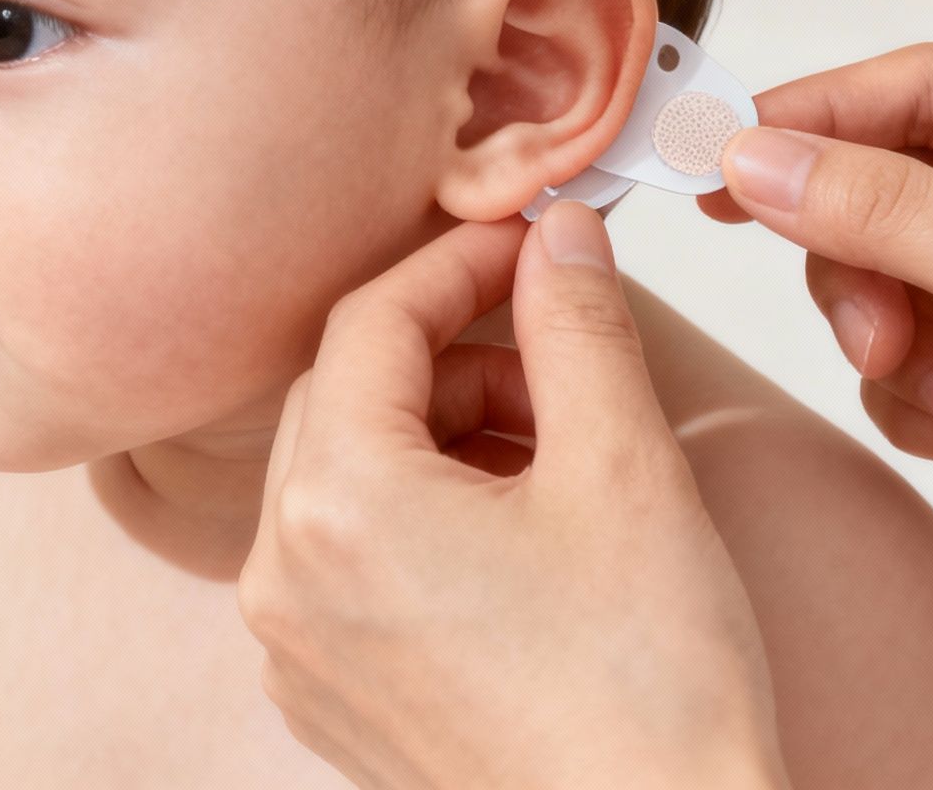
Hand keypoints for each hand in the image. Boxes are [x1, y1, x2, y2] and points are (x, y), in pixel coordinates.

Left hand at [239, 204, 788, 789]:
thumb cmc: (648, 692)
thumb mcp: (624, 466)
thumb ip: (577, 323)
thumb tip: (557, 233)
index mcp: (337, 509)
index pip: (370, 320)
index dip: (459, 260)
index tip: (534, 241)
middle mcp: (284, 582)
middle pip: (352, 396)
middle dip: (461, 357)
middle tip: (566, 357)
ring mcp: (300, 652)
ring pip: (353, 478)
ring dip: (452, 438)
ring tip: (565, 462)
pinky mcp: (335, 700)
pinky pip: (356, 561)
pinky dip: (432, 517)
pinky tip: (531, 541)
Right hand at [700, 44, 932, 653]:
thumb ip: (889, 212)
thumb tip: (756, 158)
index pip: (920, 87)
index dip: (814, 118)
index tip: (716, 158)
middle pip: (889, 192)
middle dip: (872, 273)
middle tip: (882, 338)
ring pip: (891, 288)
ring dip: (911, 358)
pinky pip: (916, 368)